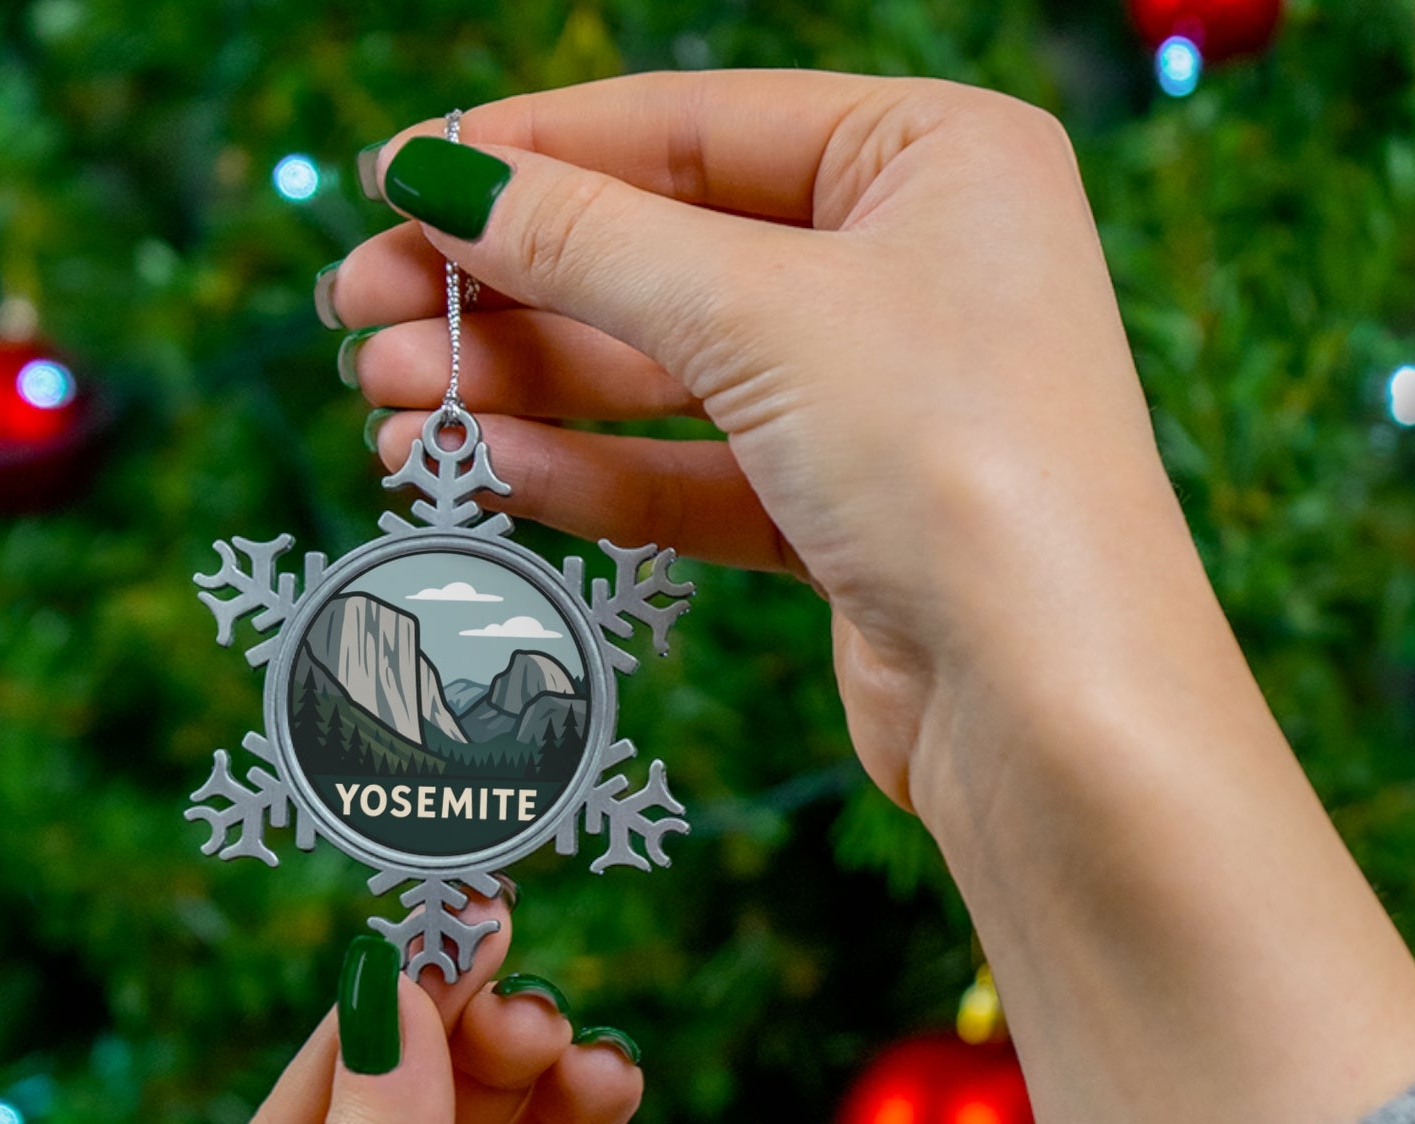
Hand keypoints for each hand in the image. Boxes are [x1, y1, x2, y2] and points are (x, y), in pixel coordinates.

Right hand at [330, 73, 1414, 1123]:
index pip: (693, 125)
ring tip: (385, 406)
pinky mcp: (850, 521)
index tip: (394, 181)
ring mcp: (884, 402)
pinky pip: (697, 475)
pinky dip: (593, 471)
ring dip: (526, 388)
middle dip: (509, 290)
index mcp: (934, 158)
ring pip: (670, 377)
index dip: (534, 153)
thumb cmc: (956, 460)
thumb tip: (436, 176)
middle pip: (667, 255)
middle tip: (359, 315)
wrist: (1055, 706)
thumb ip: (587, 242)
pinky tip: (484, 468)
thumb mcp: (758, 315)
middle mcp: (916, 268)